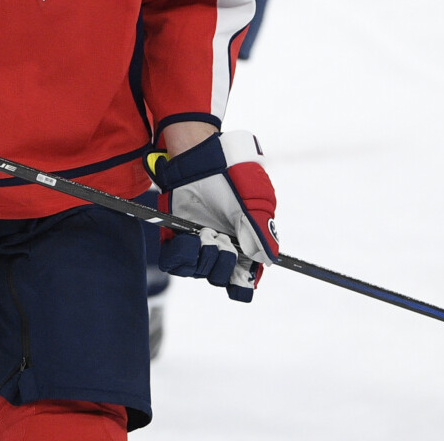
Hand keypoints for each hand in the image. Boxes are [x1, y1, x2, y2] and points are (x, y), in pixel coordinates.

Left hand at [147, 131, 278, 301]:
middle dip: (223, 265)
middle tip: (223, 242)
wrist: (201, 159)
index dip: (242, 284)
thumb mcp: (254, 203)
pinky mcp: (176, 236)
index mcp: (245, 241)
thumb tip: (269, 261)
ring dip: (204, 257)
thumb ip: (261, 234)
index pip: (244, 276)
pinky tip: (189, 239)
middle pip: (221, 278)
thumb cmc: (233, 177)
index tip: (239, 281)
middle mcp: (221, 245)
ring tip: (206, 233)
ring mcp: (198, 242)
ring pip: (198, 272)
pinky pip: (174, 262)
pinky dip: (183, 256)